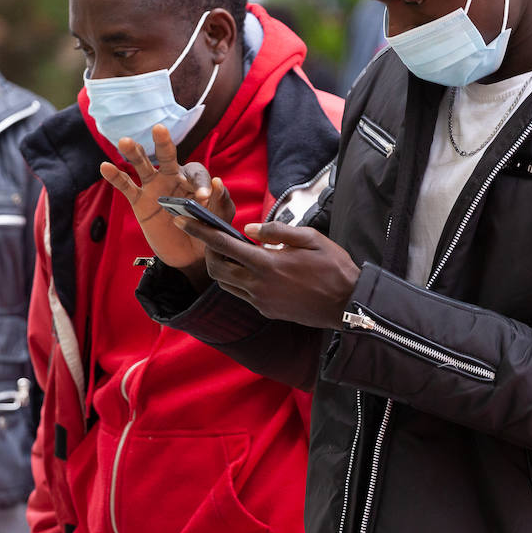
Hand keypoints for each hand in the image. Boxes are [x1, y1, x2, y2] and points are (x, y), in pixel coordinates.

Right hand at [99, 124, 236, 284]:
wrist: (188, 254)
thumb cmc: (206, 232)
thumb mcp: (219, 219)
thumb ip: (221, 201)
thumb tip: (216, 181)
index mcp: (195, 180)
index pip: (196, 174)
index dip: (200, 185)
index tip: (202, 199)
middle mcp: (173, 178)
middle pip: (167, 157)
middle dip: (163, 143)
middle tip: (159, 129)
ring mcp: (154, 188)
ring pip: (143, 166)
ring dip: (134, 153)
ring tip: (125, 142)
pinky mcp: (139, 201)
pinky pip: (126, 186)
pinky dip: (115, 176)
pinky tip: (105, 166)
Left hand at [176, 220, 360, 328]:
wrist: (349, 305)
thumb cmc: (334, 267)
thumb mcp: (310, 239)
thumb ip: (276, 231)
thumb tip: (248, 228)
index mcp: (267, 264)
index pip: (223, 245)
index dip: (200, 231)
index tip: (182, 220)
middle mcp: (258, 286)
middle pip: (215, 269)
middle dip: (208, 252)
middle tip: (213, 237)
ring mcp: (261, 302)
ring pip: (226, 284)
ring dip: (222, 267)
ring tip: (232, 251)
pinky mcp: (266, 311)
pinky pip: (242, 294)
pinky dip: (238, 279)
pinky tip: (252, 268)